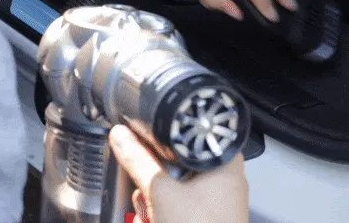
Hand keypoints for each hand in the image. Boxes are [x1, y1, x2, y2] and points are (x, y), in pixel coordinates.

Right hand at [109, 125, 249, 222]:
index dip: (165, 139)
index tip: (146, 145)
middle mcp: (226, 178)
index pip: (191, 134)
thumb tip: (123, 137)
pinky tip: (157, 222)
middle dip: (155, 182)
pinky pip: (180, 207)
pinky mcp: (207, 218)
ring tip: (154, 217)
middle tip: (150, 196)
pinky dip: (165, 214)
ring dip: (156, 202)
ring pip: (176, 188)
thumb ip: (139, 162)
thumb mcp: (161, 193)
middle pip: (179, 163)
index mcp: (225, 161)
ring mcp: (217, 201)